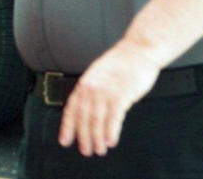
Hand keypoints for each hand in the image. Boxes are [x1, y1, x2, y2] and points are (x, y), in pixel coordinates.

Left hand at [58, 41, 160, 156]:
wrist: (138, 50)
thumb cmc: (121, 63)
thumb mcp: (99, 74)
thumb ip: (92, 91)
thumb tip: (86, 110)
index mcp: (85, 83)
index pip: (72, 108)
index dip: (67, 126)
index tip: (65, 140)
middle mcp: (92, 87)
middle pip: (84, 117)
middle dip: (83, 137)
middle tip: (85, 150)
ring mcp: (106, 91)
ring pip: (97, 120)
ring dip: (97, 138)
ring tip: (99, 150)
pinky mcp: (121, 94)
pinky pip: (114, 117)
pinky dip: (111, 131)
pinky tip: (110, 141)